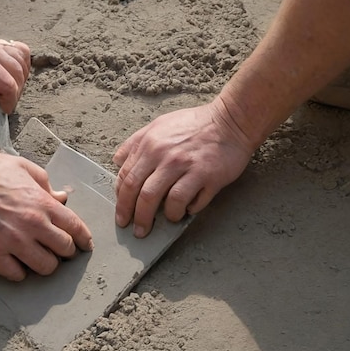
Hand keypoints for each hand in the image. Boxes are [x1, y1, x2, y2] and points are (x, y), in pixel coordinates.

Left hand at [0, 18, 30, 112]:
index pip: (9, 87)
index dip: (8, 103)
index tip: (0, 110)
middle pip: (19, 76)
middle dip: (14, 94)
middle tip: (1, 102)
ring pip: (23, 62)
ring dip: (20, 79)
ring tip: (6, 88)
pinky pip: (19, 50)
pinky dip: (21, 63)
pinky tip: (11, 71)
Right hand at [0, 152, 93, 280]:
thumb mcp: (22, 167)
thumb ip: (45, 182)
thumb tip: (61, 197)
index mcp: (42, 203)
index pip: (75, 227)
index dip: (84, 239)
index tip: (85, 245)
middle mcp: (33, 225)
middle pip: (65, 250)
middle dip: (66, 252)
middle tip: (58, 251)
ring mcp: (13, 242)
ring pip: (45, 267)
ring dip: (45, 264)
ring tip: (38, 259)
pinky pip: (17, 275)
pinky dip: (19, 272)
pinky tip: (15, 264)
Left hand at [113, 99, 254, 236]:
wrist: (231, 120)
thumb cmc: (197, 125)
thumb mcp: (159, 125)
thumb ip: (136, 142)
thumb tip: (118, 161)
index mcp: (149, 144)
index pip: (126, 177)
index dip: (121, 199)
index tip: (123, 213)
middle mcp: (163, 155)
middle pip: (138, 191)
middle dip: (132, 215)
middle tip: (135, 229)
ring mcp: (184, 165)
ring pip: (156, 199)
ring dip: (153, 218)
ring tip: (157, 226)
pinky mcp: (204, 176)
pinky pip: (184, 201)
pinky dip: (180, 211)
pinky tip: (183, 212)